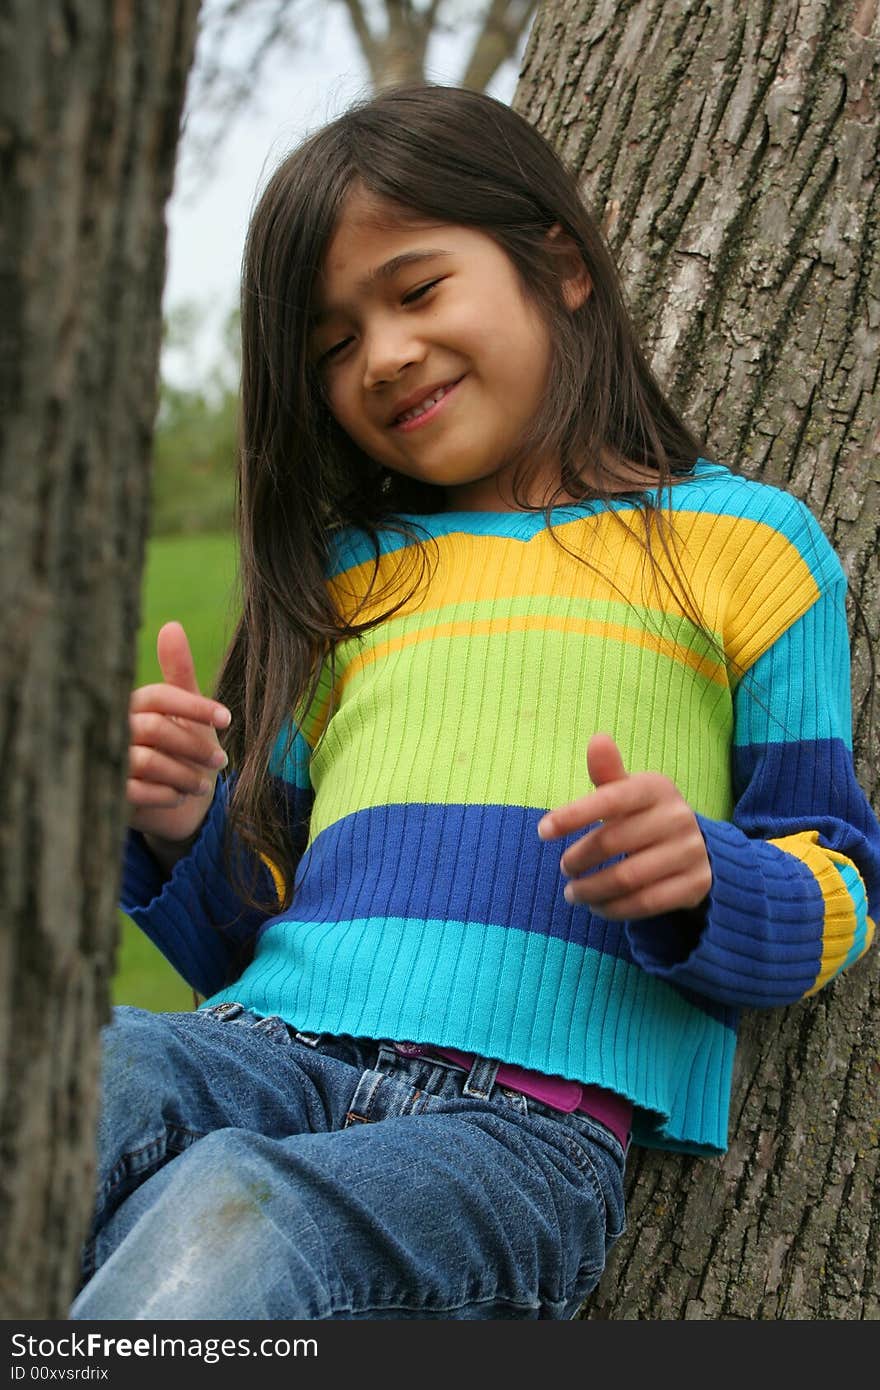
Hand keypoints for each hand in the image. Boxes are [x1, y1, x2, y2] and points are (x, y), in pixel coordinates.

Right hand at [127, 621, 231, 846]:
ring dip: (184, 774)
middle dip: (195, 746)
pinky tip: (180, 796)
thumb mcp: (187, 711)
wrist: (177, 803)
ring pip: (148, 762)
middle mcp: (116, 729)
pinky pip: (137, 793)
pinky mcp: (110, 794)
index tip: (227, 719)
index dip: (195, 707)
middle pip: (155, 728)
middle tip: (221, 760)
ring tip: (203, 784)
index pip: (159, 695)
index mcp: (134, 704)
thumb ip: (180, 673)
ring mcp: (108, 761)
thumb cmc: (182, 749)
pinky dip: (166, 795)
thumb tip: (171, 625)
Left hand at [537, 733, 711, 919]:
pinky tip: (598, 906)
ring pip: (626, 879)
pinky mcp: (696, 884)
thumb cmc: (645, 815)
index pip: (609, 799)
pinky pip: (645, 904)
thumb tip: (597, 739)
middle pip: (612, 843)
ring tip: (574, 893)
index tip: (542, 831)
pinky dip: (613, 909)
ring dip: (591, 890)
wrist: (699, 848)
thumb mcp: (628, 792)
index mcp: (656, 788)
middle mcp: (678, 816)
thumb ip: (608, 772)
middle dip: (578, 859)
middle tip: (564, 869)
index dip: (572, 815)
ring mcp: (690, 852)